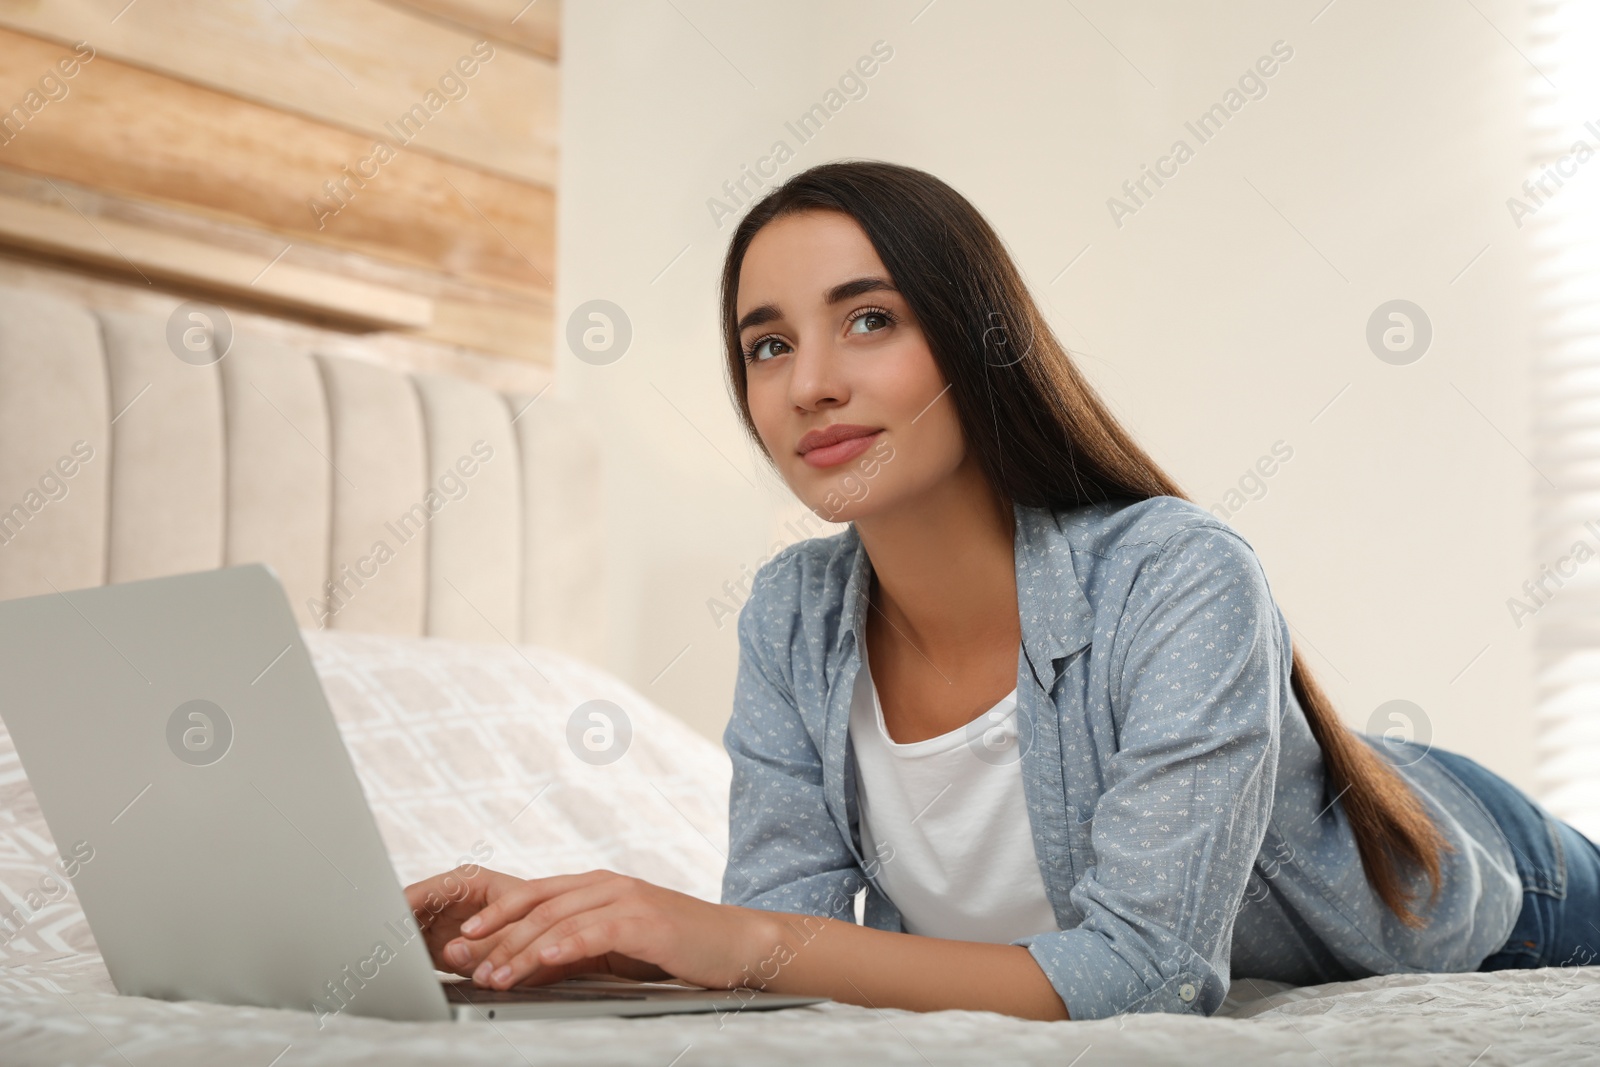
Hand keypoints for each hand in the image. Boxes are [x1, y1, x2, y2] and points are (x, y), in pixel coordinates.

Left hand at [404, 866, 776, 991]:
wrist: (735, 943)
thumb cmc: (675, 948)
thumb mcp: (617, 947)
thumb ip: (577, 948)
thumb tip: (529, 965)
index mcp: (597, 886)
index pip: (535, 895)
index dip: (495, 914)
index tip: (464, 938)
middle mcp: (607, 885)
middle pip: (538, 906)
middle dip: (497, 937)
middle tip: (466, 962)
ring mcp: (627, 899)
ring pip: (559, 919)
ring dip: (521, 949)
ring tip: (494, 975)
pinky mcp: (645, 920)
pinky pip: (595, 931)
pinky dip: (565, 945)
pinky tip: (542, 959)